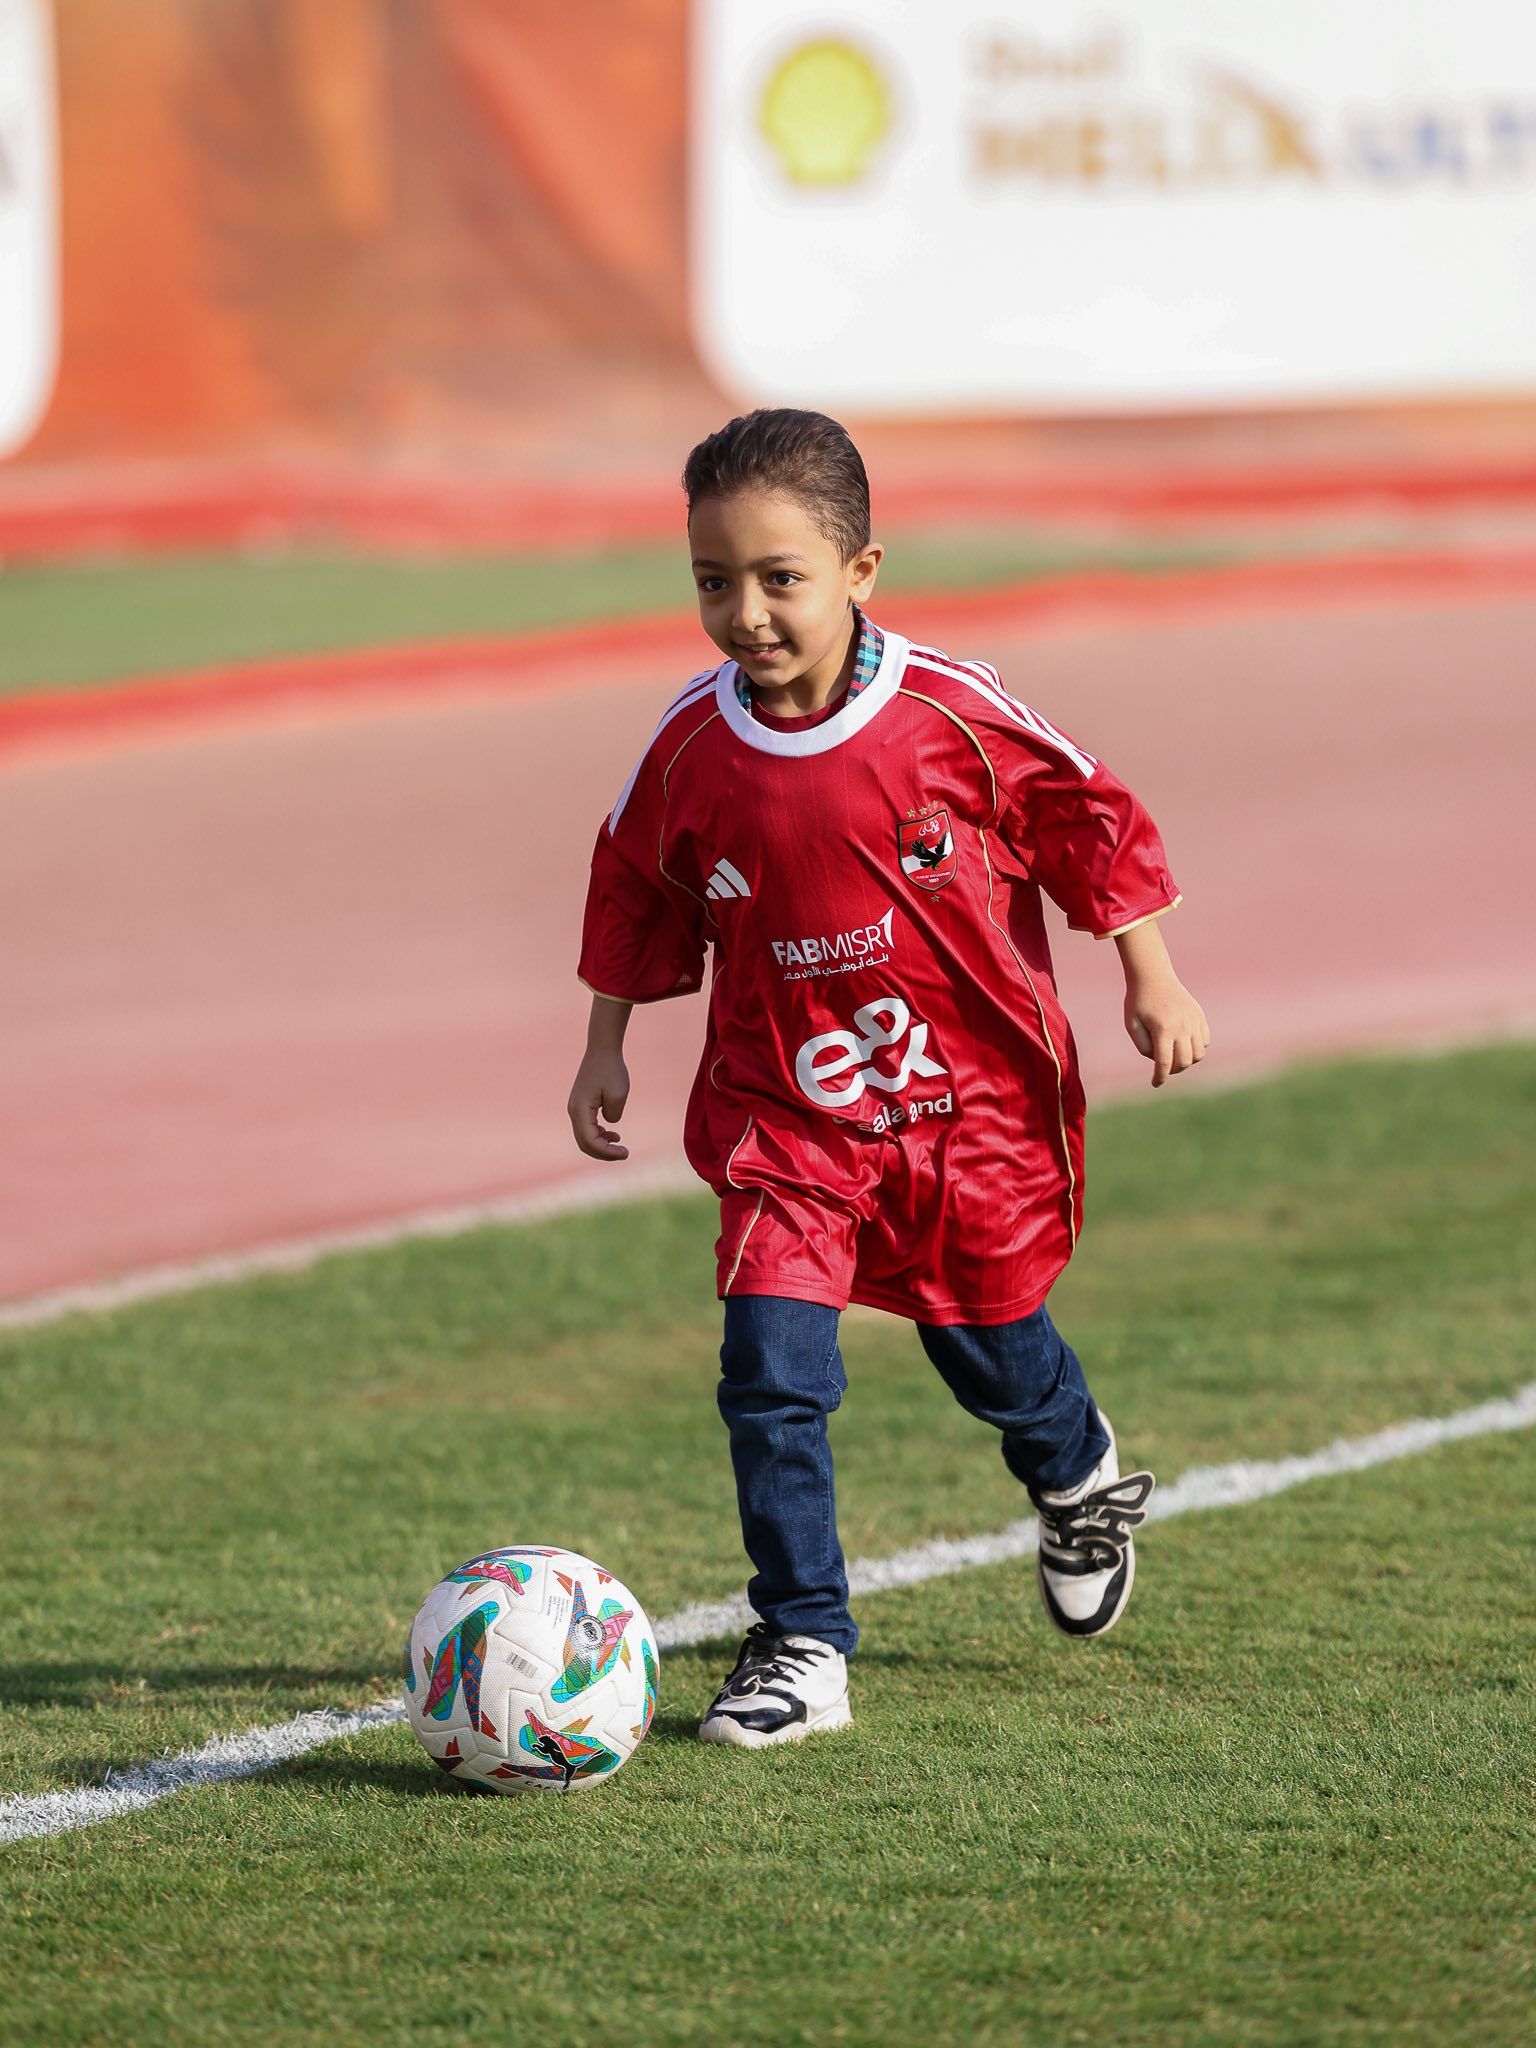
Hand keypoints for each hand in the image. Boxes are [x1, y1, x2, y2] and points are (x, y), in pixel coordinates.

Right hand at [567, 1046, 631, 1159]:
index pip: (590, 1141)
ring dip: (600, 1145)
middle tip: (624, 1154)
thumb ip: (614, 1115)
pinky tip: (612, 1134)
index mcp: (580, 1110)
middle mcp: (573, 1110)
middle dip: (604, 1153)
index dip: (607, 1152)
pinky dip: (598, 1135)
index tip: (626, 1153)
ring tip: (619, 1144)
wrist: (602, 1049)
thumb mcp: (619, 1094)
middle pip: (584, 1143)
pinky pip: (586, 1127)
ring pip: (584, 1137)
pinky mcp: (580, 1104)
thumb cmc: (612, 1069)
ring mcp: (575, 1107)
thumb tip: (608, 1125)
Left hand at [1125, 973, 1210, 1087]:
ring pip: (1198, 1054)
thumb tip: (1159, 1062)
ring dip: (1187, 1061)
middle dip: (1173, 1070)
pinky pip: (1205, 1041)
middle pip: (1184, 1062)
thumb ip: (1143, 1047)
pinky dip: (1196, 1048)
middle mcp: (1182, 1026)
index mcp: (1163, 1029)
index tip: (1155, 1084)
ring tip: (1174, 1056)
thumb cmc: (1138, 1002)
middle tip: (1162, 1067)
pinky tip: (1183, 1044)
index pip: (1164, 1063)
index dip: (1160, 1077)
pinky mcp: (1200, 1016)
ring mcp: (1194, 1020)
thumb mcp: (1132, 1025)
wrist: (1153, 976)